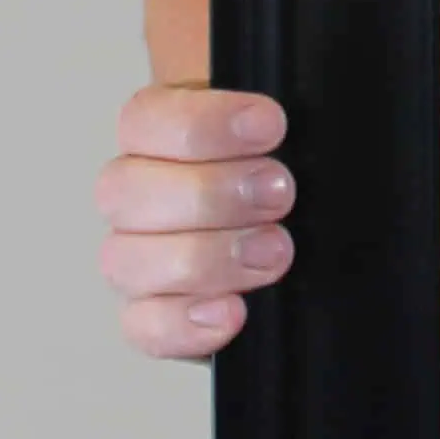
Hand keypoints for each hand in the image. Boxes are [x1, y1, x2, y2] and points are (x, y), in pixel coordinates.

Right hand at [94, 84, 295, 360]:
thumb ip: (288, 114)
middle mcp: (142, 195)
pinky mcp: (159, 316)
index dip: (203, 124)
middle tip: (280, 192)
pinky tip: (233, 313)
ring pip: (127, 260)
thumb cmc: (301, 171)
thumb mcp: (303, 129)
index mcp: (165, 135)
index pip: (146, 119)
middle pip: (126, 190)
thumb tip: (286, 111)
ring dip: (204, 258)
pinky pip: (144, 327)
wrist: (313, 235)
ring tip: (275, 252)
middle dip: (210, 193)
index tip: (271, 125)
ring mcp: (142, 259)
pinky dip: (184, 324)